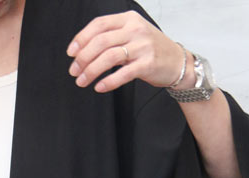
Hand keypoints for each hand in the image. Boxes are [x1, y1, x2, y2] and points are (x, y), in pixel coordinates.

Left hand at [67, 11, 190, 92]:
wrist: (177, 61)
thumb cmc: (151, 49)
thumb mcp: (133, 34)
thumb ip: (112, 36)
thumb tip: (83, 49)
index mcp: (128, 19)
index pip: (99, 24)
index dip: (82, 38)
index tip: (71, 52)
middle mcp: (135, 30)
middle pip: (101, 41)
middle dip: (83, 58)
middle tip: (74, 71)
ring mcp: (142, 46)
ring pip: (109, 57)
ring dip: (91, 71)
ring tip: (82, 81)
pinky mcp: (147, 64)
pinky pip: (123, 73)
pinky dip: (108, 81)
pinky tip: (99, 87)